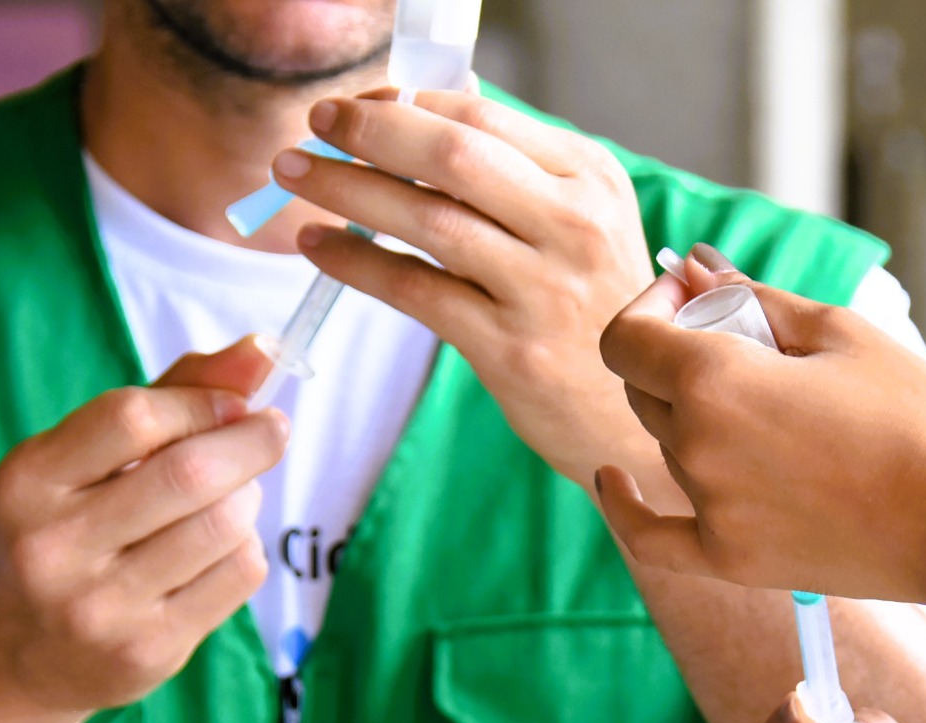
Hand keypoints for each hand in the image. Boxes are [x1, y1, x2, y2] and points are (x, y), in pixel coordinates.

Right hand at [0, 337, 288, 718]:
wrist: (5, 658)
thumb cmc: (60, 533)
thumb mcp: (79, 462)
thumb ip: (167, 399)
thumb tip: (262, 350)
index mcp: (28, 482)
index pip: (132, 418)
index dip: (202, 402)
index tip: (236, 402)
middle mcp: (55, 546)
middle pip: (189, 474)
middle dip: (251, 442)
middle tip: (272, 432)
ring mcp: (101, 607)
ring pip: (222, 527)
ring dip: (248, 498)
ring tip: (234, 495)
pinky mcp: (148, 651)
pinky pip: (237, 577)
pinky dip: (246, 548)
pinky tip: (220, 548)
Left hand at [270, 88, 659, 488]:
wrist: (631, 415)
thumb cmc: (591, 309)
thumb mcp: (581, 221)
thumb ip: (514, 167)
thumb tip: (419, 108)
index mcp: (591, 178)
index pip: (484, 118)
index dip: (407, 103)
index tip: (357, 104)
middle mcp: (574, 225)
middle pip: (453, 155)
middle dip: (370, 130)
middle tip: (316, 121)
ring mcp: (544, 289)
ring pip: (427, 219)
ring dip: (347, 188)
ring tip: (294, 173)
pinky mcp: (511, 349)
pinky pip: (415, 290)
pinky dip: (356, 262)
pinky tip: (317, 246)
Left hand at [594, 260, 925, 722]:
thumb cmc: (920, 418)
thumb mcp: (838, 333)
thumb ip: (749, 297)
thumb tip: (694, 267)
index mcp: (715, 382)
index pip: (627, 337)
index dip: (649, 307)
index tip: (689, 298)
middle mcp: (697, 448)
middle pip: (643, 388)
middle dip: (674, 352)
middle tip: (743, 343)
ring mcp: (709, 511)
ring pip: (667, 445)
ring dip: (694, 416)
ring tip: (777, 408)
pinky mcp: (729, 561)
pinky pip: (649, 536)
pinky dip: (624, 505)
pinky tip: (610, 478)